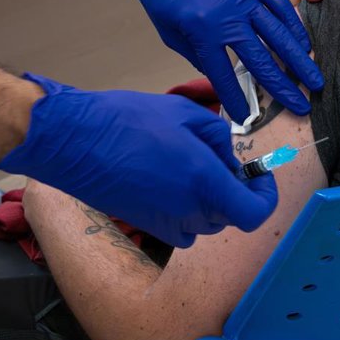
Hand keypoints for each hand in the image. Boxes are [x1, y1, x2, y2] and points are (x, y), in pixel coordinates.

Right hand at [0, 73, 277, 246]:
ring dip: (210, 198)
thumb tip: (227, 156)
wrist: (74, 141)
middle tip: (219, 156)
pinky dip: (187, 209)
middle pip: (231, 214)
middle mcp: (190, 211)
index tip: (259, 176)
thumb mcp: (184, 113)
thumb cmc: (126, 121)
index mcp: (205, 182)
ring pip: (208, 221)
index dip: (265, 196)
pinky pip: (183, 226)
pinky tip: (169, 179)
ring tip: (188, 162)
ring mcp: (167, 224)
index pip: (255, 213)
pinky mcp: (147, 226)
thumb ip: (217, 137)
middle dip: (235, 188)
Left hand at [118, 0, 323, 121]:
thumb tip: (216, 73)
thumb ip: (195, 54)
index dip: (238, 99)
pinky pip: (280, 5)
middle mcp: (228, 19)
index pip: (225, 76)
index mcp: (202, 34)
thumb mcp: (169, 31)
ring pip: (279, 34)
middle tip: (301, 106)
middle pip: (262, 60)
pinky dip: (294, 25)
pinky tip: (304, 42)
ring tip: (315, 80)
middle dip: (283, 87)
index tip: (249, 117)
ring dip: (300, 60)